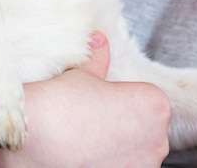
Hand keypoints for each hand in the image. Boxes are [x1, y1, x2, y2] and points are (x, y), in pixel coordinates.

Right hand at [0, 32, 170, 167]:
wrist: (37, 137)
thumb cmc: (63, 103)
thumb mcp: (83, 74)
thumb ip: (98, 59)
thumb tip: (99, 41)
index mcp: (155, 104)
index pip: (146, 102)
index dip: (121, 101)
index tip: (101, 104)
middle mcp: (159, 138)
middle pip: (146, 130)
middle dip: (125, 127)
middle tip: (92, 122)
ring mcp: (146, 166)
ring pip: (136, 154)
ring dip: (119, 150)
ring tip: (87, 142)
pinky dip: (109, 165)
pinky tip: (86, 159)